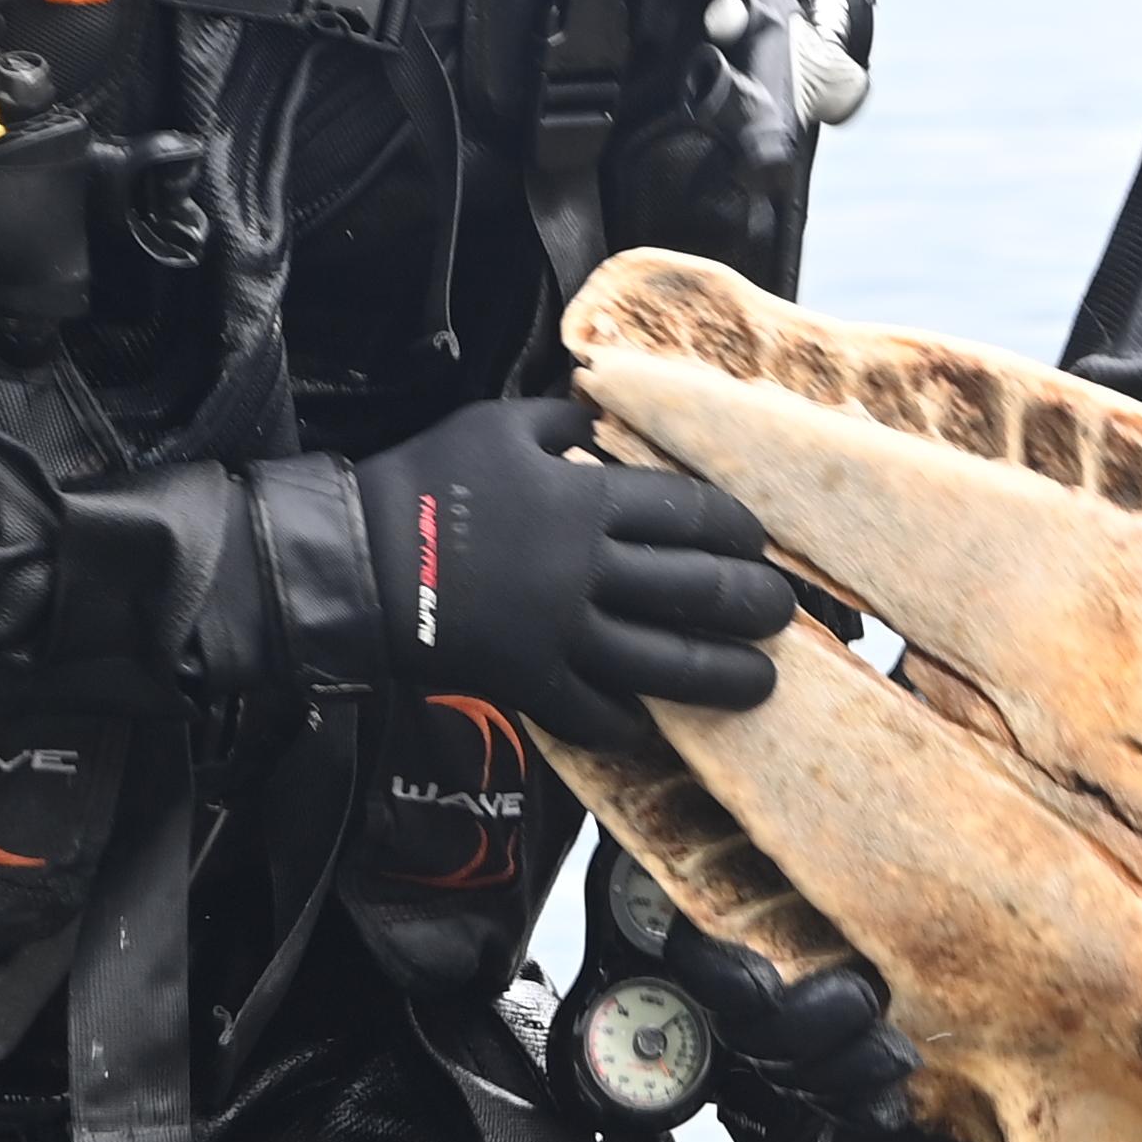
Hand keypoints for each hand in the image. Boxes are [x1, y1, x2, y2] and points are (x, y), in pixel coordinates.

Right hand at [351, 396, 798, 754]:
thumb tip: (599, 417)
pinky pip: (593, 712)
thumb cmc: (426, 482)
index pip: (686, 513)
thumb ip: (560, 423)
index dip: (733, 527)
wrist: (359, 559)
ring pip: (663, 660)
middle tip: (782, 613)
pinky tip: (654, 725)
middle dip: (750, 602)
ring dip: (720, 674)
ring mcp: (562, 634)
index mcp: (586, 503)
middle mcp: (588, 571)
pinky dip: (627, 723)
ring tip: (761, 682)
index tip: (757, 539)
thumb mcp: (496, 426)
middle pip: (694, 589)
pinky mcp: (530, 682)